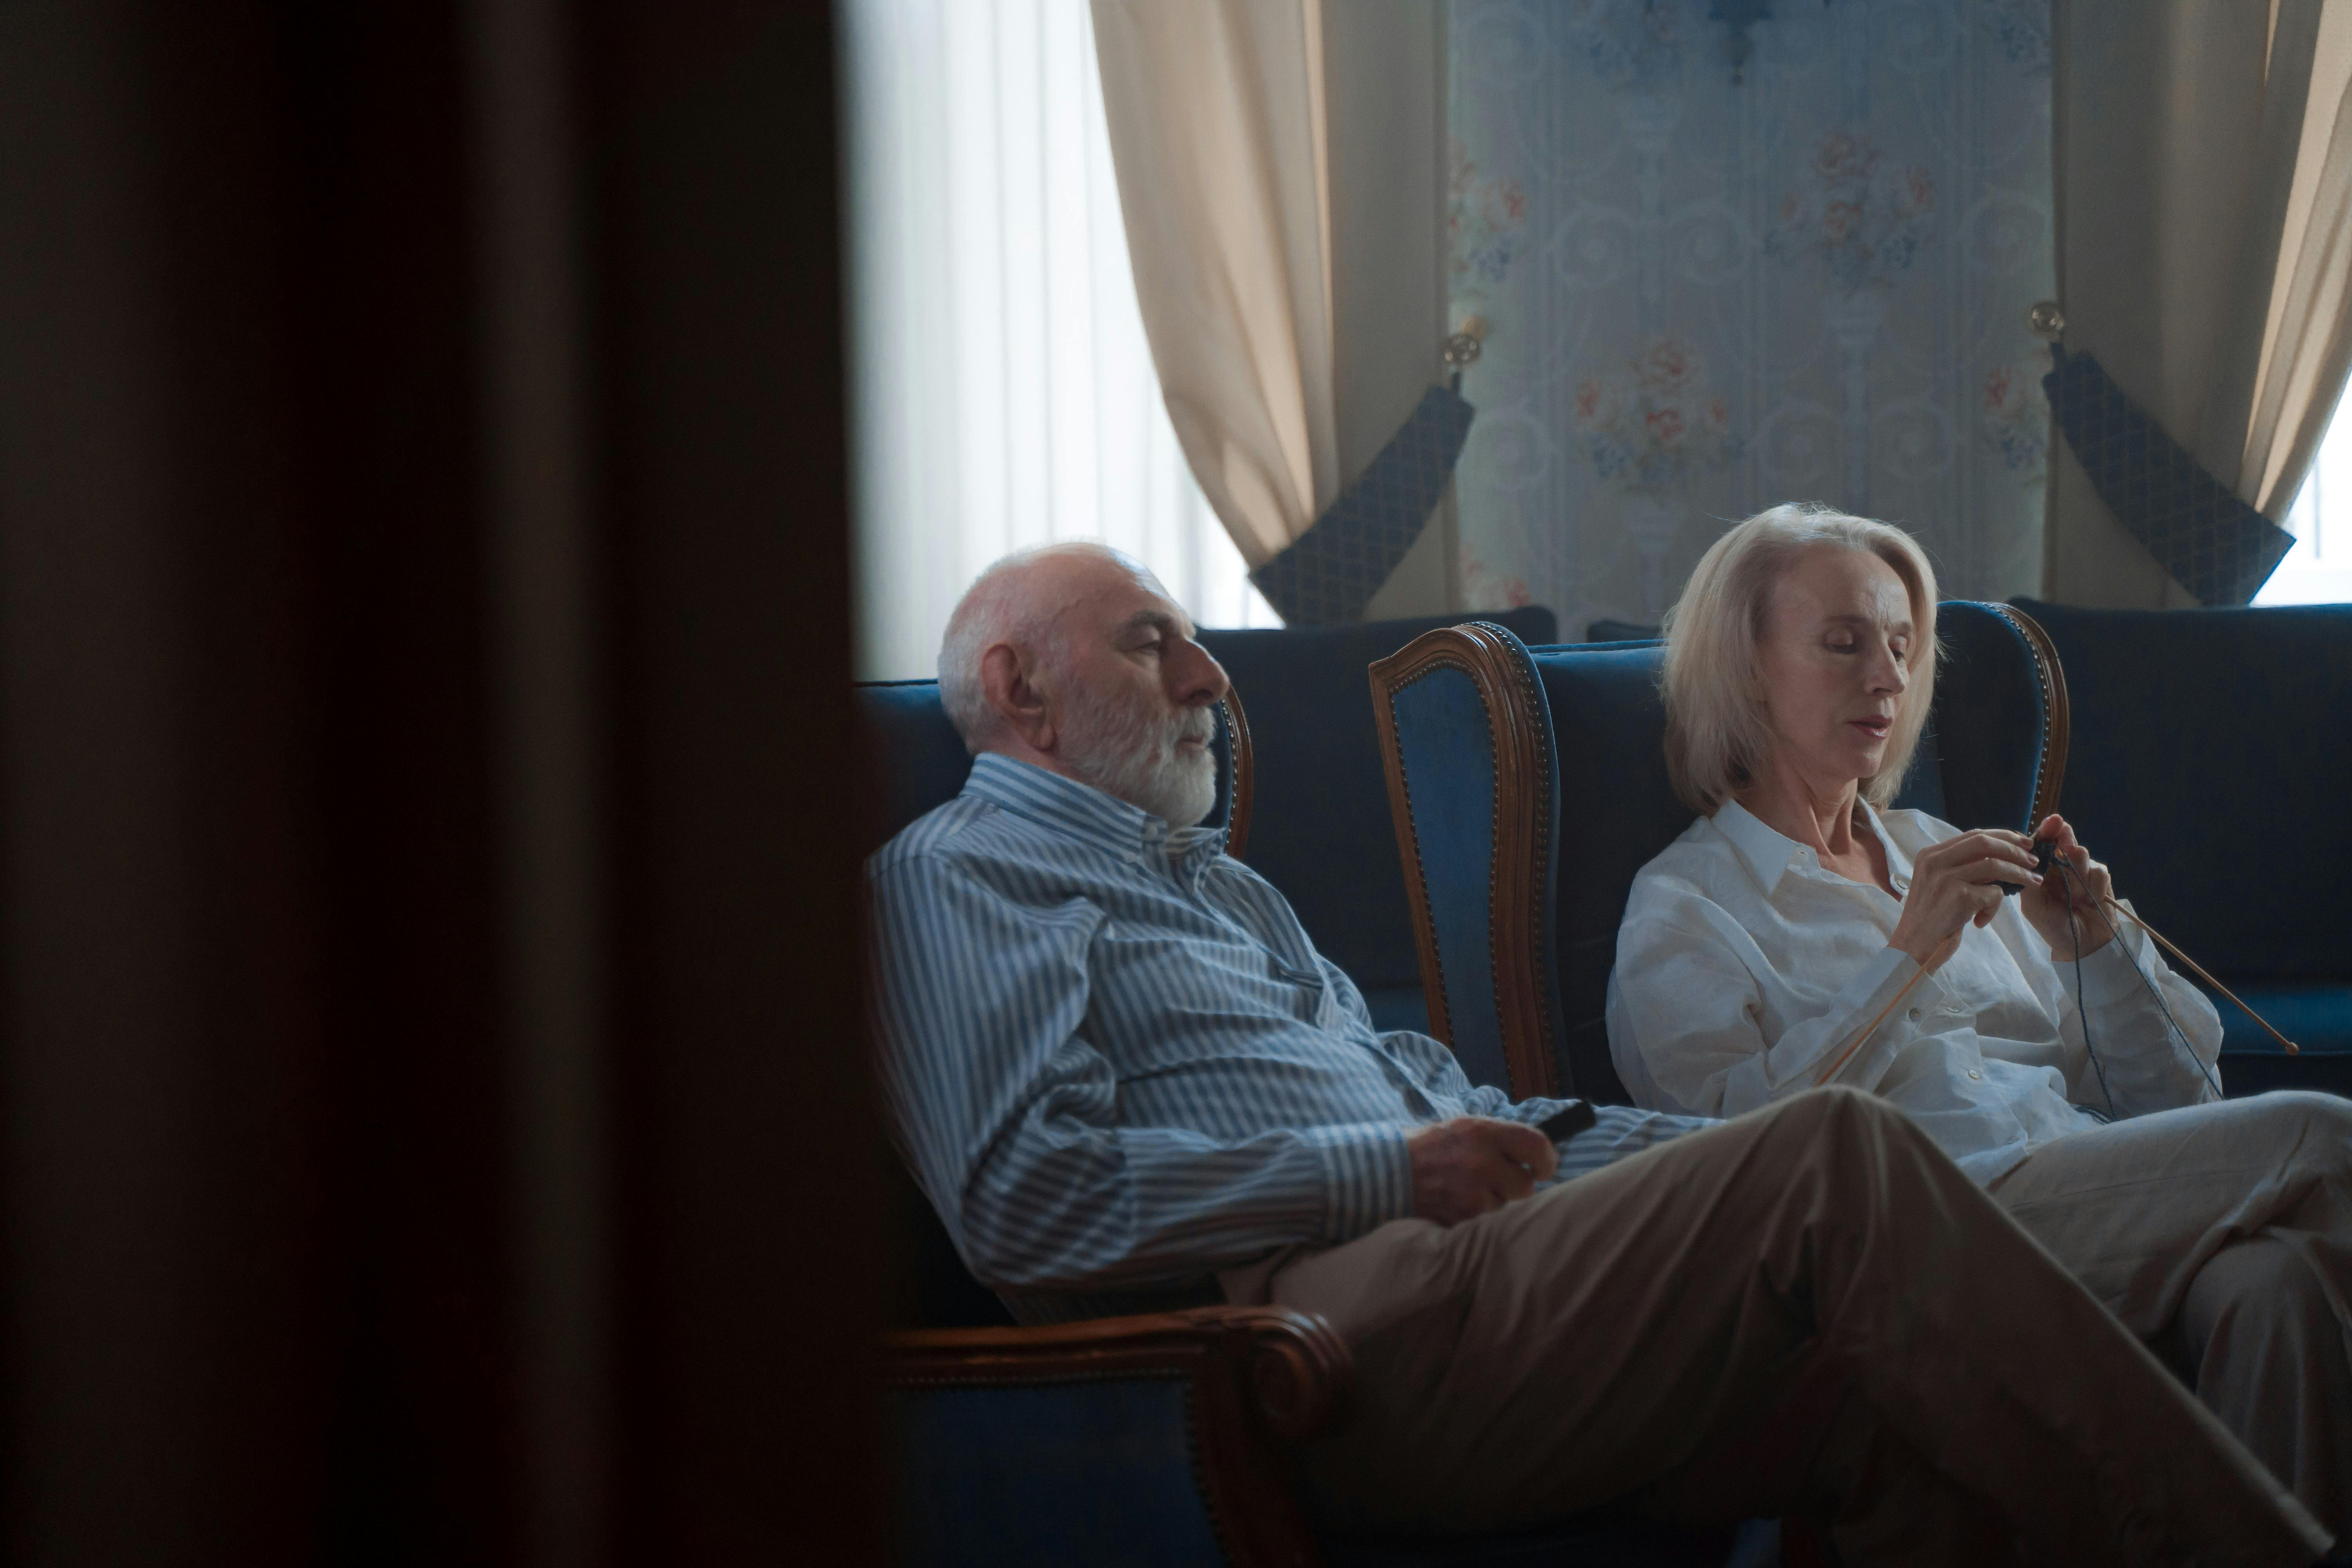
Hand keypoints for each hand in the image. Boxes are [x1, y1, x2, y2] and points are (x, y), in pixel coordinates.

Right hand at [1405, 1117, 1557, 1226]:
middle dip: (1516, 1186)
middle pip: (1525, 1186)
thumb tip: (1535, 1153)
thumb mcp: (1465, 1127)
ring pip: (1506, 1207)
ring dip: (1496, 1202)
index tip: (1543, 1167)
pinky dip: (1479, 1216)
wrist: (1391, 1172)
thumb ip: (1500, 1137)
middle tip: (1499, 1180)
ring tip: (1471, 1190)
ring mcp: (1471, 1194)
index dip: (1547, 1159)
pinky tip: (1462, 1202)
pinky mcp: (1462, 1218)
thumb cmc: (1431, 1147)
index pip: (1536, 1145)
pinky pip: (1487, 1222)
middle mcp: (1480, 1162)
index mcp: (1482, 1133)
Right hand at [1887, 827, 2040, 971]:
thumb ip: (1961, 867)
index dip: (2003, 836)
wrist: (1912, 946)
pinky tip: (1982, 919)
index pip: (1973, 835)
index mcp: (1930, 855)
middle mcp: (1936, 861)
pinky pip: (1993, 893)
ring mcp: (1946, 877)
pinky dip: (1995, 907)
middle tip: (2034, 861)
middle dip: (2015, 850)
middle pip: (1985, 843)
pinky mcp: (1959, 896)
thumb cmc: (1930, 918)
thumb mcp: (1939, 884)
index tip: (2023, 843)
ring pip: (1994, 865)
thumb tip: (2001, 856)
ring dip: (2019, 873)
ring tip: (2033, 882)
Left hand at [2020, 814, 2117, 961]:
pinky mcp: (2100, 879)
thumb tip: (2025, 860)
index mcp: (2041, 871)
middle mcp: (2060, 867)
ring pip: (2082, 855)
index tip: (2051, 822)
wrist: (2083, 945)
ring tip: (2075, 895)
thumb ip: (2028, 884)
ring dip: (2078, 873)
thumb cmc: (2054, 926)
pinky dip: (2095, 885)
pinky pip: (2099, 871)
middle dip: (2065, 838)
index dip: (2046, 832)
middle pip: (2064, 841)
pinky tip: (2091, 900)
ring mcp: (2081, 871)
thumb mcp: (2033, 907)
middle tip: (2065, 843)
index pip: (2042, 845)